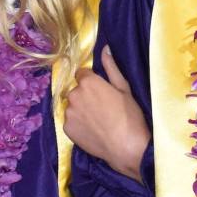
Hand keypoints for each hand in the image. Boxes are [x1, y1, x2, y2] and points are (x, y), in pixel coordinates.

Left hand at [64, 45, 149, 181]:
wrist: (126, 147)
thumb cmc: (130, 115)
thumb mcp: (124, 88)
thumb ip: (111, 67)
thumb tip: (105, 48)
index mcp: (88, 82)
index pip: (81, 73)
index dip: (92, 81)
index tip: (101, 91)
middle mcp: (74, 95)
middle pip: (76, 90)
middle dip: (85, 95)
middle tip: (101, 107)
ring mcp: (69, 113)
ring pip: (72, 106)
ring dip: (80, 109)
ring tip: (97, 120)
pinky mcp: (67, 129)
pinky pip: (70, 121)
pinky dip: (78, 123)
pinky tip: (92, 129)